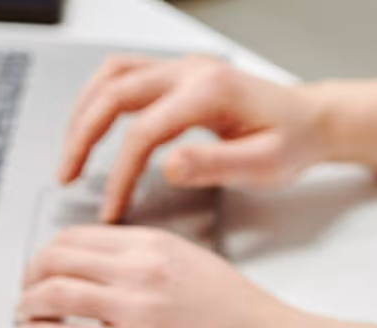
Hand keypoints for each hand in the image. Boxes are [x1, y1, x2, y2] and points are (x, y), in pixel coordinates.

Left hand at [17, 225, 311, 327]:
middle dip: (29, 277)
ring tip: (22, 316)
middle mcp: (142, 269)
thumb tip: (103, 272)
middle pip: (58, 259)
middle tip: (23, 294)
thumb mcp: (193, 266)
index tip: (39, 269)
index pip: (80, 236)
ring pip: (56, 294)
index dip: (48, 253)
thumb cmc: (243, 315)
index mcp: (156, 244)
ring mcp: (137, 308)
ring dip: (27, 306)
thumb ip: (147, 264)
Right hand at [60, 55, 329, 221]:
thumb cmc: (290, 143)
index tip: (111, 209)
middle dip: (81, 139)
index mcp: (209, 92)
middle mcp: (191, 71)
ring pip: (111, 76)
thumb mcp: (263, 165)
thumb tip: (168, 165)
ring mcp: (182, 68)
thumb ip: (215, 165)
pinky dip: (96, 101)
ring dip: (82, 113)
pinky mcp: (176, 76)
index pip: (142, 132)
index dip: (119, 175)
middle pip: (113, 94)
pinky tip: (90, 129)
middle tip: (66, 177)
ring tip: (70, 153)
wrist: (311, 120)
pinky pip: (122, 75)